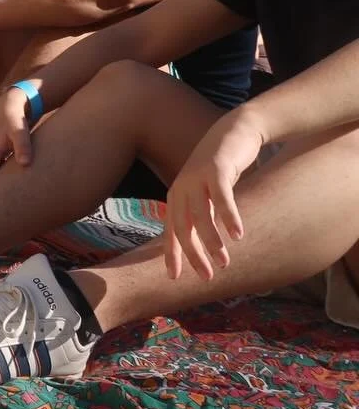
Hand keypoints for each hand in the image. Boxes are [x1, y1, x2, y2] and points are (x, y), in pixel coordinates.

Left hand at [162, 110, 263, 281]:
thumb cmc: (221, 169)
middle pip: (183, 228)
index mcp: (176, 197)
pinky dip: (228, 217)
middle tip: (207, 276)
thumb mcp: (207, 194)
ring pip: (200, 216)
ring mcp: (197, 179)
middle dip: (194, 255)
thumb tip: (202, 246)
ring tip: (224, 261)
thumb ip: (202, 216)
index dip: (172, 255)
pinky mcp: (216, 169)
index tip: (174, 277)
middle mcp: (181, 189)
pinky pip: (221, 197)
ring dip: (213, 241)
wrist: (234, 131)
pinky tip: (238, 234)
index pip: (171, 231)